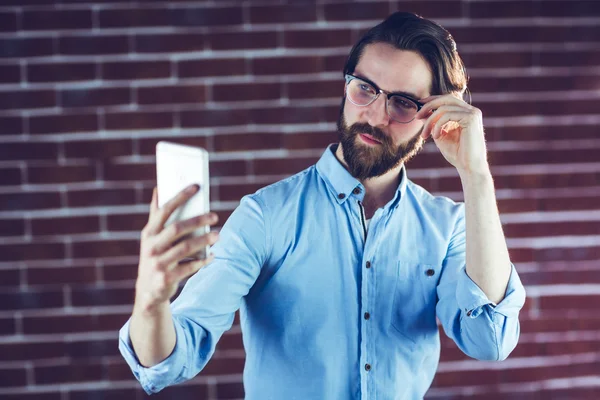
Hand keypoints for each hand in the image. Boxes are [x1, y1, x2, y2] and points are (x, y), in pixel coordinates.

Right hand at [134, 184, 219, 314]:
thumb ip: (155, 215)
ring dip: (204, 240)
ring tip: (218, 236)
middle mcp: (151, 247)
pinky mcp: (167, 278)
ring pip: (185, 247)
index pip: (164, 210)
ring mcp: (158, 263)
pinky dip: (203, 261)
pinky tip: (212, 255)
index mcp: (148, 233)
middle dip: (198, 221)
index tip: (196, 186)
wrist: (148, 290)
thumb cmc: (154, 256)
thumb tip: (158, 189)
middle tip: (215, 216)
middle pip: (177, 228)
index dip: (180, 197)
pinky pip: (190, 267)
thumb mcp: (150, 237)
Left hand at [416, 94, 489, 175]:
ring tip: (425, 135)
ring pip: (444, 108)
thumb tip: (422, 112)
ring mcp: (472, 113)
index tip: (418, 105)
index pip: (447, 100)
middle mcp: (471, 111)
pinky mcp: (471, 118)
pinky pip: (447, 115)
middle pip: (446, 99)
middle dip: (428, 105)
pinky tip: (435, 136)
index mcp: (465, 113)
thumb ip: (433, 123)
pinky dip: (437, 125)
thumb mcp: (440, 135)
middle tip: (417, 116)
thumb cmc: (457, 154)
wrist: (469, 167)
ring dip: (430, 121)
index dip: (432, 100)